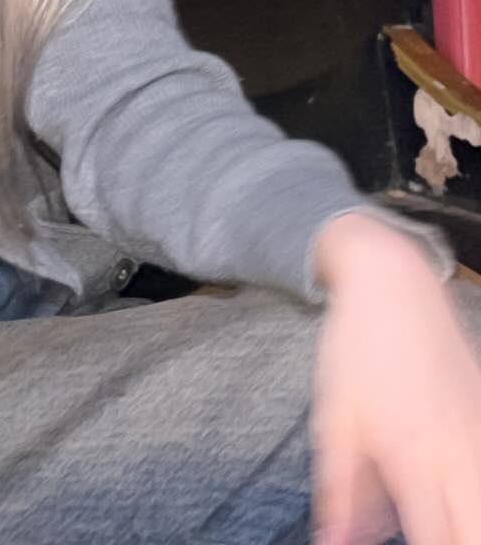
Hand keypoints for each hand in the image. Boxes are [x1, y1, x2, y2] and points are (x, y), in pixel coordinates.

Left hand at [311, 212, 480, 543]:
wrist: (394, 281)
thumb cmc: (357, 347)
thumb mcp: (334, 415)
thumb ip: (339, 488)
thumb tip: (333, 542)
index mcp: (411, 454)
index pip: (437, 543)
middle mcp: (456, 450)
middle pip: (477, 534)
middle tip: (431, 537)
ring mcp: (480, 435)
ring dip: (469, 522)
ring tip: (441, 523)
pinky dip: (475, 495)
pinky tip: (455, 495)